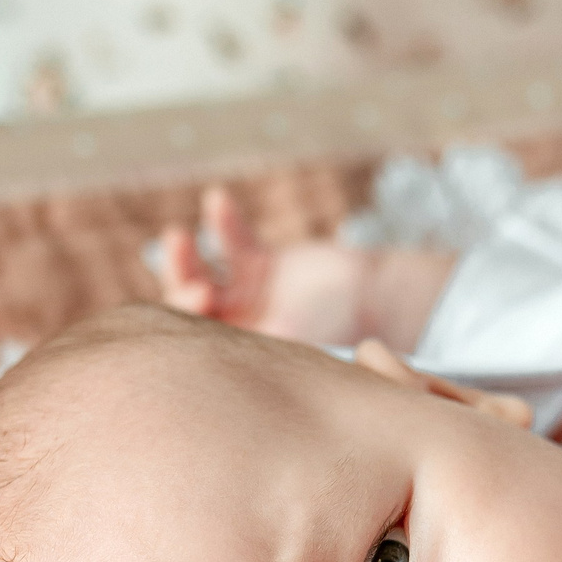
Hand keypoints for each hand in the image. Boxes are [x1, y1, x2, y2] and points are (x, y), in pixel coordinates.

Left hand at [156, 185, 377, 346]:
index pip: (192, 345)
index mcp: (240, 362)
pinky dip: (224, 223)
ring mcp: (247, 298)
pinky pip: (233, 241)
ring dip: (183, 259)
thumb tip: (199, 355)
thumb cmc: (345, 334)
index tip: (202, 298)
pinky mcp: (261, 266)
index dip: (186, 320)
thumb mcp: (295, 346)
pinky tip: (217, 200)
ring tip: (177, 239)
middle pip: (188, 310)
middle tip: (202, 289)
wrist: (384, 303)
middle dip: (184, 292)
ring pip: (200, 275)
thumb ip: (251, 347)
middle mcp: (237, 331)